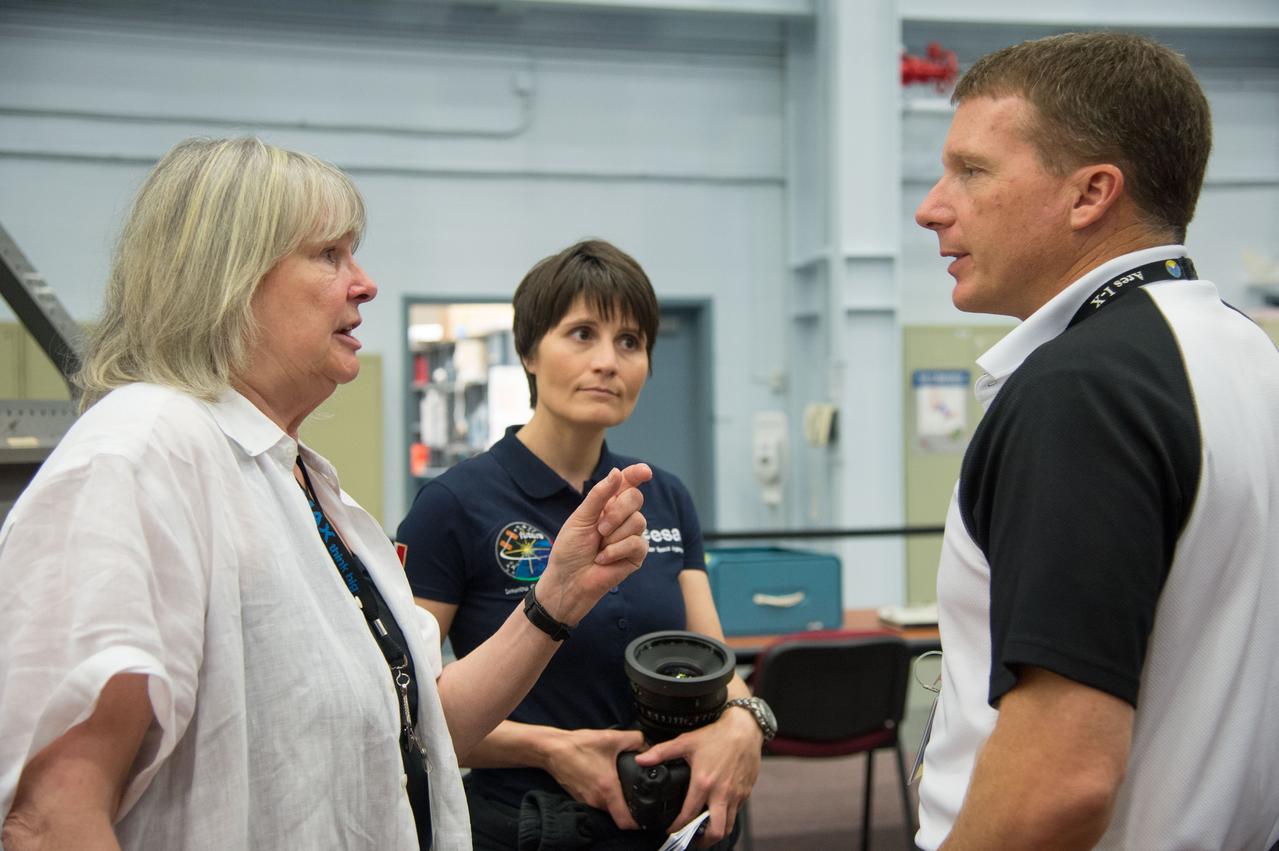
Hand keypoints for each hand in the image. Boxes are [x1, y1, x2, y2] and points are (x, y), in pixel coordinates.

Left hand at [535, 464, 651, 625]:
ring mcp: (632, 535)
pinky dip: (616, 550)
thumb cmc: (570, 549)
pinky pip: (637, 543)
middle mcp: (622, 517)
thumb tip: (617, 472)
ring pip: (638, 520)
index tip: (645, 472)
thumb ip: (599, 496)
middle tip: (599, 529)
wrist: (569, 580)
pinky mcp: (637, 554)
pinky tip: (603, 559)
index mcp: (608, 504)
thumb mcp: (581, 518)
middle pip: (635, 498)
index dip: (637, 474)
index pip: (627, 483)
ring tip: (599, 547)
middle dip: (617, 512)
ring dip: (613, 535)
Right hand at [543, 727, 647, 829]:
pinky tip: (606, 780)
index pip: (625, 821)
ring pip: (609, 808)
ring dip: (617, 800)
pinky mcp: (581, 798)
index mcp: (607, 789)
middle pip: (620, 814)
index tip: (647, 816)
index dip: (639, 823)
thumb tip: (647, 746)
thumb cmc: (578, 745)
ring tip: (622, 785)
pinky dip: (605, 795)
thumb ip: (636, 740)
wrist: (552, 749)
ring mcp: (587, 801)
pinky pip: (598, 802)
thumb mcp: (612, 737)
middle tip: (639, 794)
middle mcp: (597, 800)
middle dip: (630, 807)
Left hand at [633, 705, 762, 845]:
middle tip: (692, 840)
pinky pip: (736, 813)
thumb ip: (661, 752)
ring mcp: (735, 795)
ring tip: (704, 831)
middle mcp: (721, 793)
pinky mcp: (745, 793)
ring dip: (716, 832)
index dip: (678, 827)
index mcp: (704, 783)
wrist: (744, 729)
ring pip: (728, 826)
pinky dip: (726, 818)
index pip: (689, 815)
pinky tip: (717, 812)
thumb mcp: (685, 742)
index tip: (671, 830)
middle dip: (703, 841)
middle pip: (715, 830)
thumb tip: (641, 759)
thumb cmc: (716, 736)